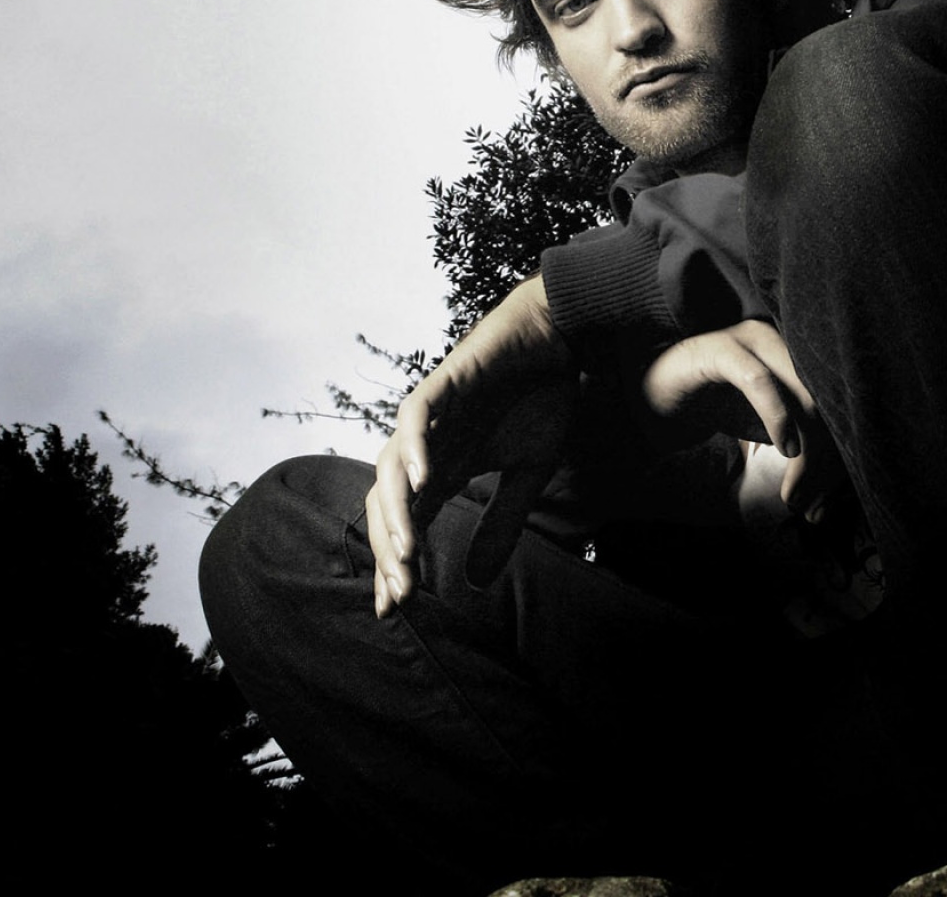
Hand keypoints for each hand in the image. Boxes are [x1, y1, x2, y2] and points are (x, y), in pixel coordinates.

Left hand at [367, 274, 573, 615]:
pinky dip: (415, 447)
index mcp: (442, 469)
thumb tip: (476, 583)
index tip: (395, 608)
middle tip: (400, 595)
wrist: (558, 338)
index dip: (395, 565)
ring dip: (397, 512)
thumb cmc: (541, 398)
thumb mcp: (528, 474)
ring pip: (393, 468)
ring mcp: (430, 415)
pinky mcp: (442, 383)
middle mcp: (425, 447)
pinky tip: (423, 480)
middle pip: (388, 506)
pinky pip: (416, 417)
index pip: (406, 525)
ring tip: (407, 552)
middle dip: (390, 552)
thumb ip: (502, 524)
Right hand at [641, 320, 842, 521]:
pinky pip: (761, 383)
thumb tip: (822, 501)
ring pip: (801, 395)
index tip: (825, 502)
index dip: (836, 454)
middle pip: (824, 401)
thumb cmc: (708, 408)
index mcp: (793, 354)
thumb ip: (793, 447)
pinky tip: (786, 450)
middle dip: (824, 460)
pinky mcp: (722, 349)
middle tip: (811, 506)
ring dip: (806, 451)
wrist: (649, 394)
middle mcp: (778, 339)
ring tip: (795, 492)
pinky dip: (778, 419)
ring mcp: (750, 340)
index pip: (832, 404)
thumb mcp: (758, 428)